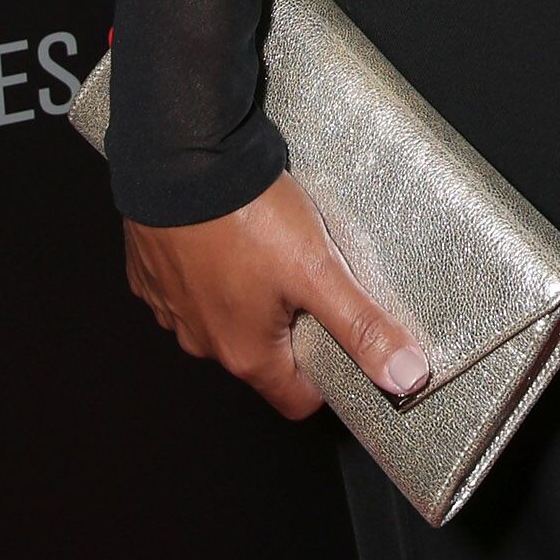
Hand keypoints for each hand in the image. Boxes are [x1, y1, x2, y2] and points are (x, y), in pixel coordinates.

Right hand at [124, 171, 430, 420]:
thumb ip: (362, 324)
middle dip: (292, 330)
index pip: (295, 399)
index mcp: (245, 353)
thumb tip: (406, 375)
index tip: (346, 345)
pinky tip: (231, 237)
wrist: (180, 161)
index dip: (327, 379)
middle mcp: (202, 342)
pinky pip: (188, 288)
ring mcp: (172, 310)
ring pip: (223, 321)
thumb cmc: (248, 217)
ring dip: (249, 299)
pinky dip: (211, 273)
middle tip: (317, 284)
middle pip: (260, 357)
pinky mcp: (153, 275)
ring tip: (275, 252)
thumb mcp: (319, 271)